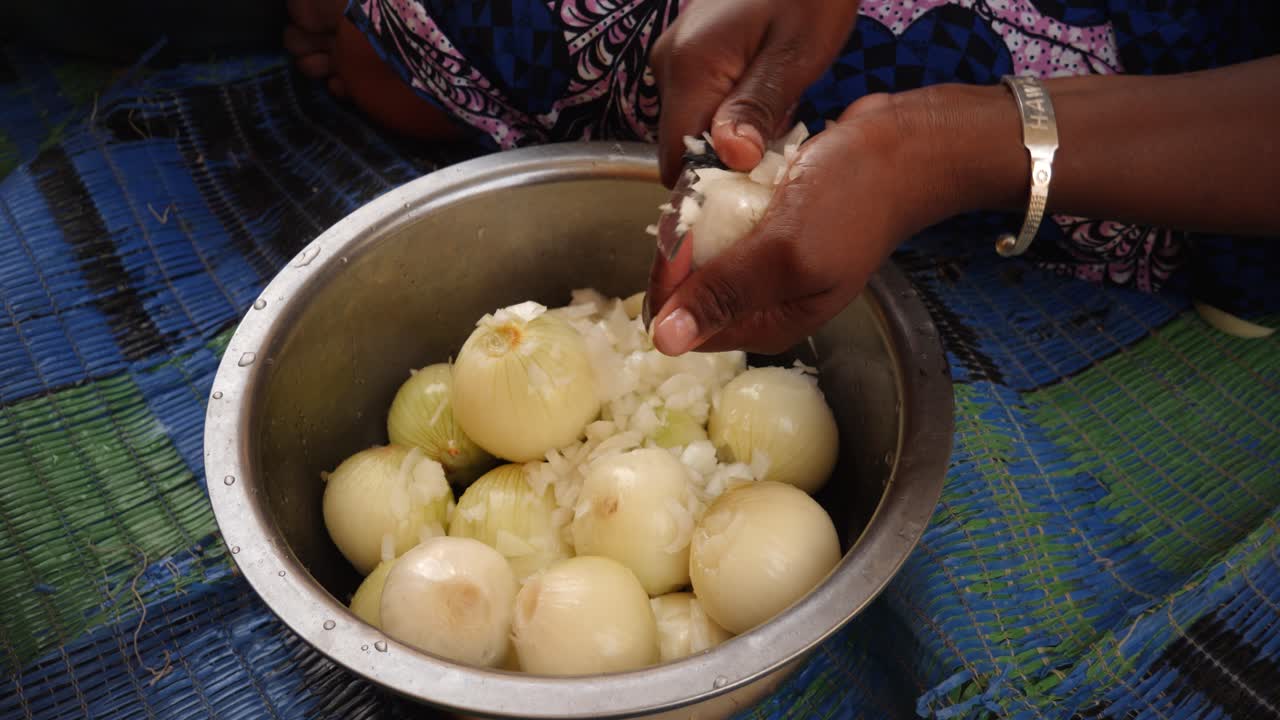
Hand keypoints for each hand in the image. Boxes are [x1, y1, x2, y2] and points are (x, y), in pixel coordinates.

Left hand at [647, 93, 962, 355]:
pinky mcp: (770, 229)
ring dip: (704, 213)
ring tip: (729, 181)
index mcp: (765, 324)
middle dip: (686, 242)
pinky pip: (725, 219)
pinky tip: (743, 175)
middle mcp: (761, 302)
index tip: (677, 230)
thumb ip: (724, 293)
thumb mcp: (782, 251)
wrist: (904, 148)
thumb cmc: (853, 198)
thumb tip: (664, 343)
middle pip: (688, 286)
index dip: (667, 279)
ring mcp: (766, 264)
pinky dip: (724, 196)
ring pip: (702, 248)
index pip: (683, 323)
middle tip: (707, 196)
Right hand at [649, 0, 860, 185]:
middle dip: (726, 158)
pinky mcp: (688, 56)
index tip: (753, 184)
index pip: (676, 157)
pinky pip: (700, 104)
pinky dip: (730, 115)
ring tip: (778, 113)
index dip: (711, 181)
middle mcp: (668, 64)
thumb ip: (758, 105)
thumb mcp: (795, 53)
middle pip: (682, 145)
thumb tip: (731, 158)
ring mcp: (674, 58)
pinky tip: (766, 98)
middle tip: (778, 143)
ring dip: (731, 137)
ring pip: (691, 127)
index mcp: (690, 66)